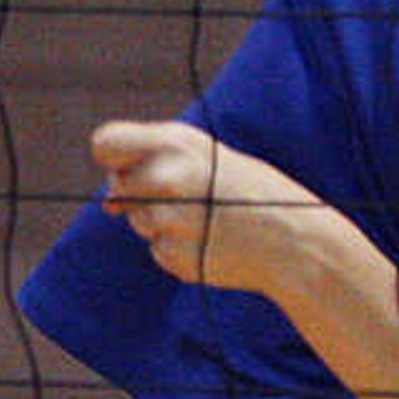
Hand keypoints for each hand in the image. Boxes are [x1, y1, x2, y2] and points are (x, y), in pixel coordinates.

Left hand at [88, 119, 321, 296]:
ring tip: (205, 218)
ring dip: (161, 223)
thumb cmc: (247, 189)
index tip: (126, 167)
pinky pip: (157, 249)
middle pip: (117, 188)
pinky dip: (176, 247)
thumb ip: (155, 161)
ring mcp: (169, 220)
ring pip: (137, 222)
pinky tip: (209, 240)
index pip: (105, 143)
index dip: (111, 157)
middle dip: (138, 194)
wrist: (293, 240)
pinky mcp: (174, 255)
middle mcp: (166, 180)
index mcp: (174, 144)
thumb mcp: (204, 154)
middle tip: (184, 195)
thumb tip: (107, 200)